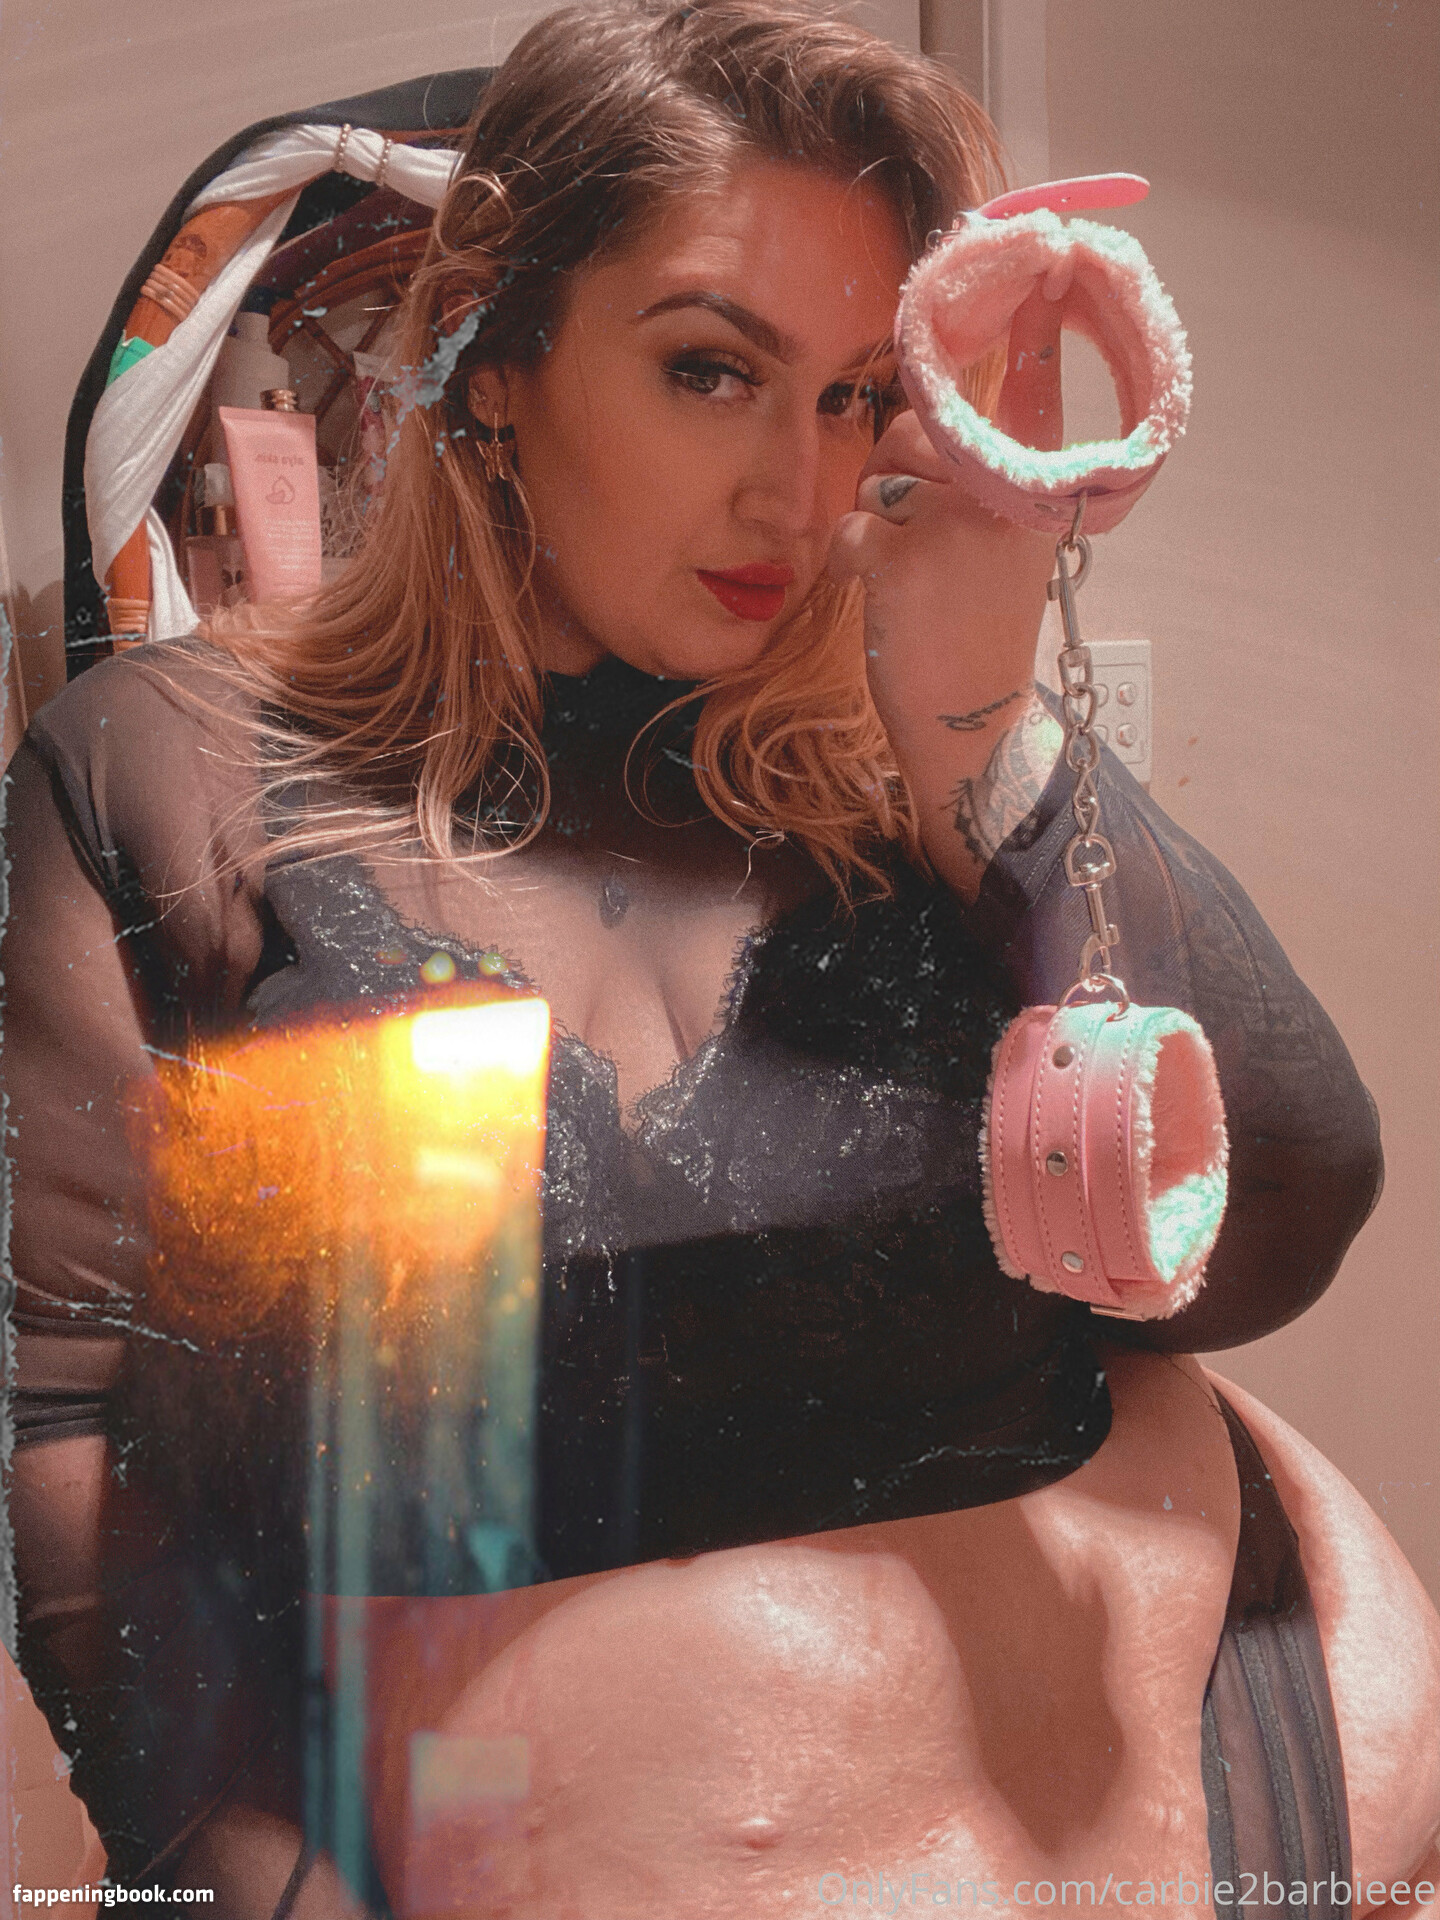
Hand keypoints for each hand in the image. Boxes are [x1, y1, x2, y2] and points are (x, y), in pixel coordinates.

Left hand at [828, 285, 1068, 896]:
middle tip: (924, 535)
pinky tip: (886, 598)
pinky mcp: (906, 556)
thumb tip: (924, 406)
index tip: (1051, 252)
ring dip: (875, 514)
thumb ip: (983, 473)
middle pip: (921, 423)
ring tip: (911, 570)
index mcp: (1042, 484)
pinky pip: (850, 523)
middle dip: (899, 468)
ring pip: (881, 468)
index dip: (1035, 315)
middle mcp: (1011, 490)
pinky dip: (852, 561)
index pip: (1038, 382)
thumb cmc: (976, 626)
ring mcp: (960, 521)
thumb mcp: (1002, 543)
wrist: (972, 722)